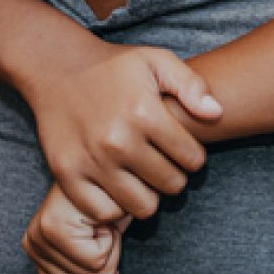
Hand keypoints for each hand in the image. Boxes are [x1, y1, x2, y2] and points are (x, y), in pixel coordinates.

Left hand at [23, 184, 128, 273]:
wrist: (117, 169)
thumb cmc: (110, 206)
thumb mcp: (96, 250)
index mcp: (36, 252)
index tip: (96, 248)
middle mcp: (32, 244)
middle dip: (106, 265)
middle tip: (102, 233)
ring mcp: (41, 236)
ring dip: (112, 250)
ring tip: (103, 223)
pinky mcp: (56, 228)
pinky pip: (97, 260)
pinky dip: (112, 240)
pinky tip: (103, 217)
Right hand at [29, 44, 218, 220]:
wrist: (57, 67)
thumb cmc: (114, 67)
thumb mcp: (156, 61)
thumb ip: (191, 84)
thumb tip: (216, 113)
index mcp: (144, 112)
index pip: (192, 159)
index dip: (194, 156)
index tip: (183, 150)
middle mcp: (118, 140)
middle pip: (170, 185)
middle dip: (174, 177)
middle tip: (164, 165)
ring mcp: (91, 159)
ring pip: (142, 206)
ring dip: (148, 195)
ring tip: (144, 178)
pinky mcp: (67, 173)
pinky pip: (104, 212)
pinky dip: (115, 206)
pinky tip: (118, 187)